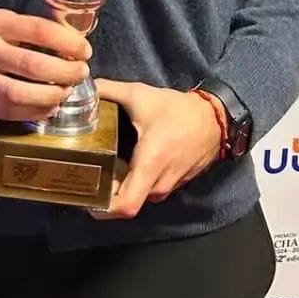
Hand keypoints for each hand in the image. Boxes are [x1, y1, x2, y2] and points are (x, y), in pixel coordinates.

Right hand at [0, 9, 90, 121]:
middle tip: (80, 73)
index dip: (67, 42)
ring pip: (21, 93)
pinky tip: (49, 107)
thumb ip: (29, 29)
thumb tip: (71, 41)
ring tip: (66, 92)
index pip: (38, 30)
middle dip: (65, 72)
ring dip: (51, 96)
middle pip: (32, 65)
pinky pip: (11, 111)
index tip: (84, 50)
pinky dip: (35, 112)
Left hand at [91, 80, 221, 219]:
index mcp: (149, 164)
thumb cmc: (178, 110)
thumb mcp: (140, 94)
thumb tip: (83, 88)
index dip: (103, 209)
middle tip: (88, 175)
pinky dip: (137, 182)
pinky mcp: (175, 184)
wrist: (214, 118)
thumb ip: (108, 91)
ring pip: (139, 196)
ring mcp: (169, 186)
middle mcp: (159, 182)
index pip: (126, 206)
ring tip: (106, 168)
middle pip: (127, 203)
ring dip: (123, 187)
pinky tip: (127, 164)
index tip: (87, 195)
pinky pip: (150, 190)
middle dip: (107, 193)